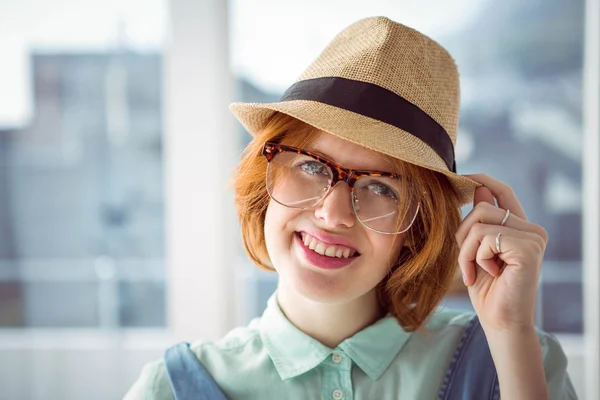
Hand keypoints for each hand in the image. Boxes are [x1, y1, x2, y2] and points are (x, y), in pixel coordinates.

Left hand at [454, 174, 548, 332]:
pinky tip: (489, 274)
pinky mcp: (528, 249)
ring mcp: (533, 238)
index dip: (483, 180)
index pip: (503, 192)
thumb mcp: (476, 250)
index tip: (463, 177)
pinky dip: (476, 257)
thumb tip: (479, 188)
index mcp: (520, 228)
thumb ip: (481, 222)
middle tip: (466, 263)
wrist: (500, 322)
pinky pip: (485, 238)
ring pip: (479, 223)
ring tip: (475, 271)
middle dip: (462, 235)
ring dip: (466, 250)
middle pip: (482, 208)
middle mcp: (532, 230)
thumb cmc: (488, 290)